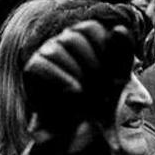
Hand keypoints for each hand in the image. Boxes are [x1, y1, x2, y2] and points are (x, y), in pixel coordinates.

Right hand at [24, 21, 134, 135]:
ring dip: (77, 75)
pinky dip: (62, 80)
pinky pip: (43, 65)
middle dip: (92, 65)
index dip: (104, 50)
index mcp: (85, 37)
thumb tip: (120, 28)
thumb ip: (122, 52)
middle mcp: (63, 40)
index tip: (113, 74)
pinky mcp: (32, 69)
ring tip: (87, 94)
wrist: (80, 127)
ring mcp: (46, 53)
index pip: (90, 27)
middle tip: (101, 89)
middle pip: (72, 37)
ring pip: (56, 49)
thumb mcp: (118, 76)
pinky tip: (75, 93)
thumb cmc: (100, 98)